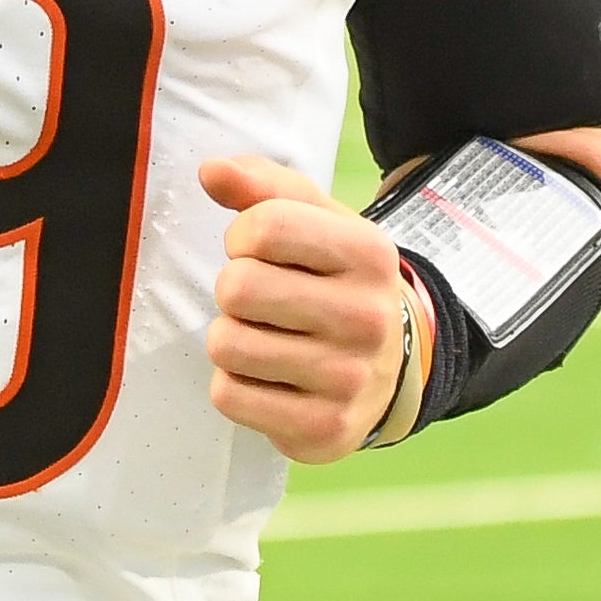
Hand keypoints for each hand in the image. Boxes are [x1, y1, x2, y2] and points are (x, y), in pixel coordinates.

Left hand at [198, 155, 409, 464]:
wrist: (389, 367)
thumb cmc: (334, 280)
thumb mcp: (316, 221)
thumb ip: (262, 186)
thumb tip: (211, 171)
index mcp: (369, 253)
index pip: (265, 226)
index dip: (242, 235)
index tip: (258, 249)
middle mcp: (367, 317)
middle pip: (238, 288)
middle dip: (234, 289)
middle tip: (262, 301)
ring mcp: (349, 379)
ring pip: (227, 345)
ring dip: (230, 338)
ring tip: (264, 336)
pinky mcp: (324, 428)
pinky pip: (229, 396)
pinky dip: (234, 384)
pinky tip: (268, 377)